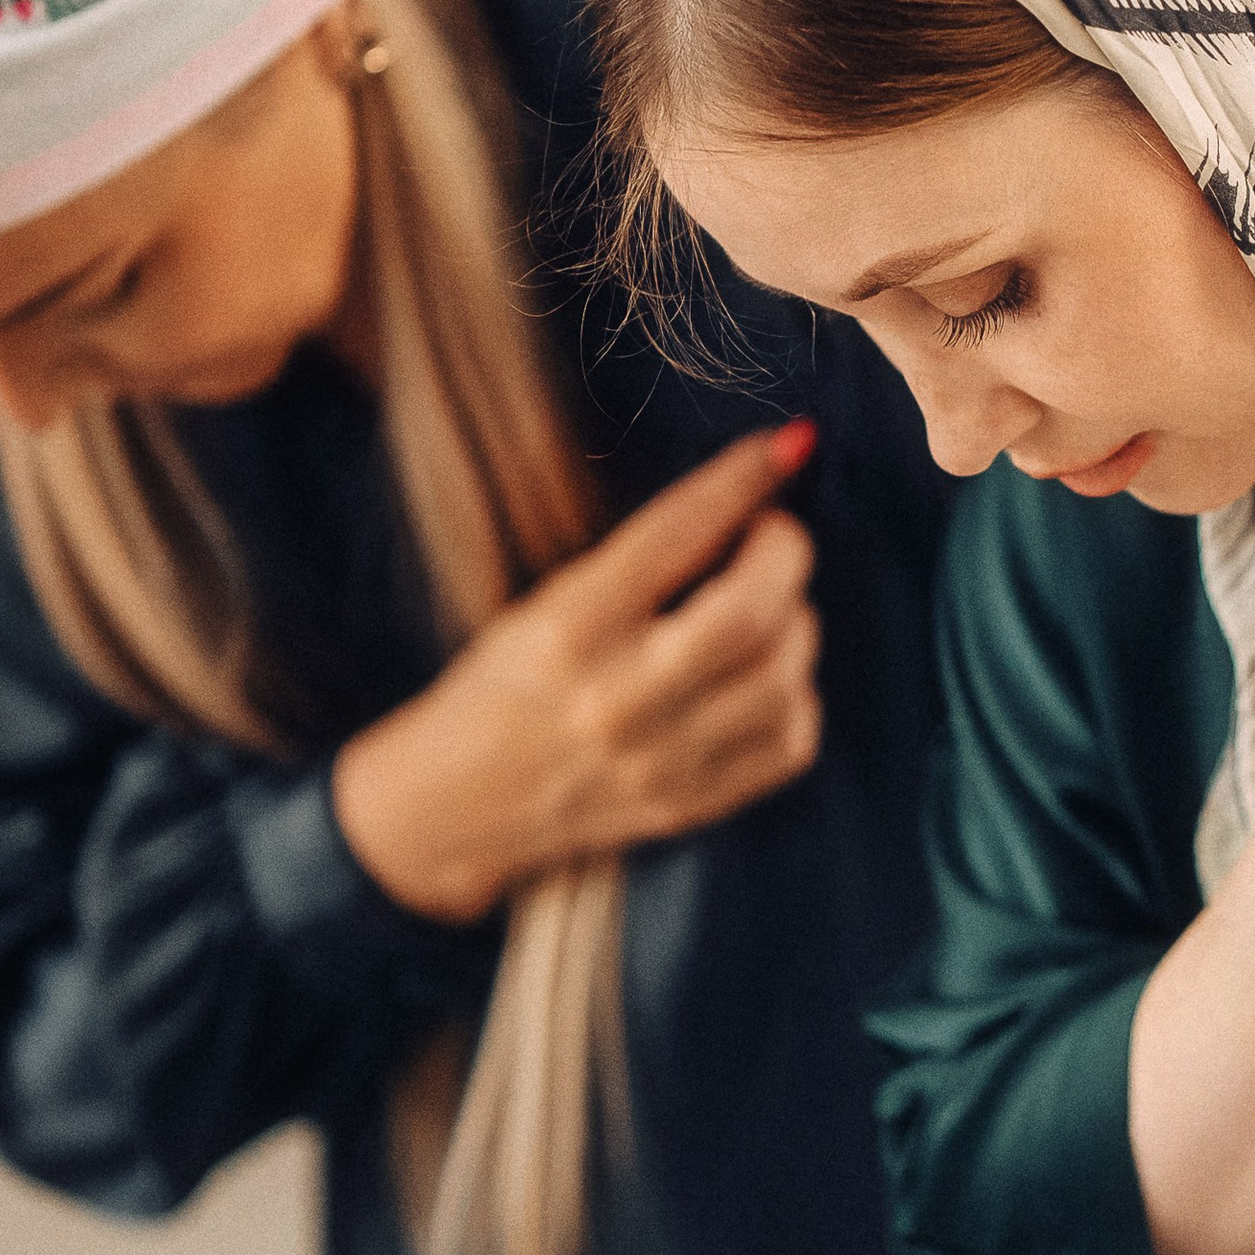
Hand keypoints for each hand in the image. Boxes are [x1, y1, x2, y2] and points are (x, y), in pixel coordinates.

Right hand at [332, 426, 820, 919]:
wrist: (458, 807)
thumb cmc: (509, 681)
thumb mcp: (550, 603)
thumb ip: (647, 560)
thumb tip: (753, 496)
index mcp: (566, 630)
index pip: (674, 535)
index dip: (742, 481)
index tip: (786, 447)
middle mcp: (615, 700)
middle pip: (747, 615)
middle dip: (784, 555)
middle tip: (776, 537)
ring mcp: (658, 762)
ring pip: (782, 678)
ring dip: (796, 626)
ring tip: (767, 612)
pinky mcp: (689, 805)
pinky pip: (790, 742)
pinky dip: (795, 696)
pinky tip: (763, 678)